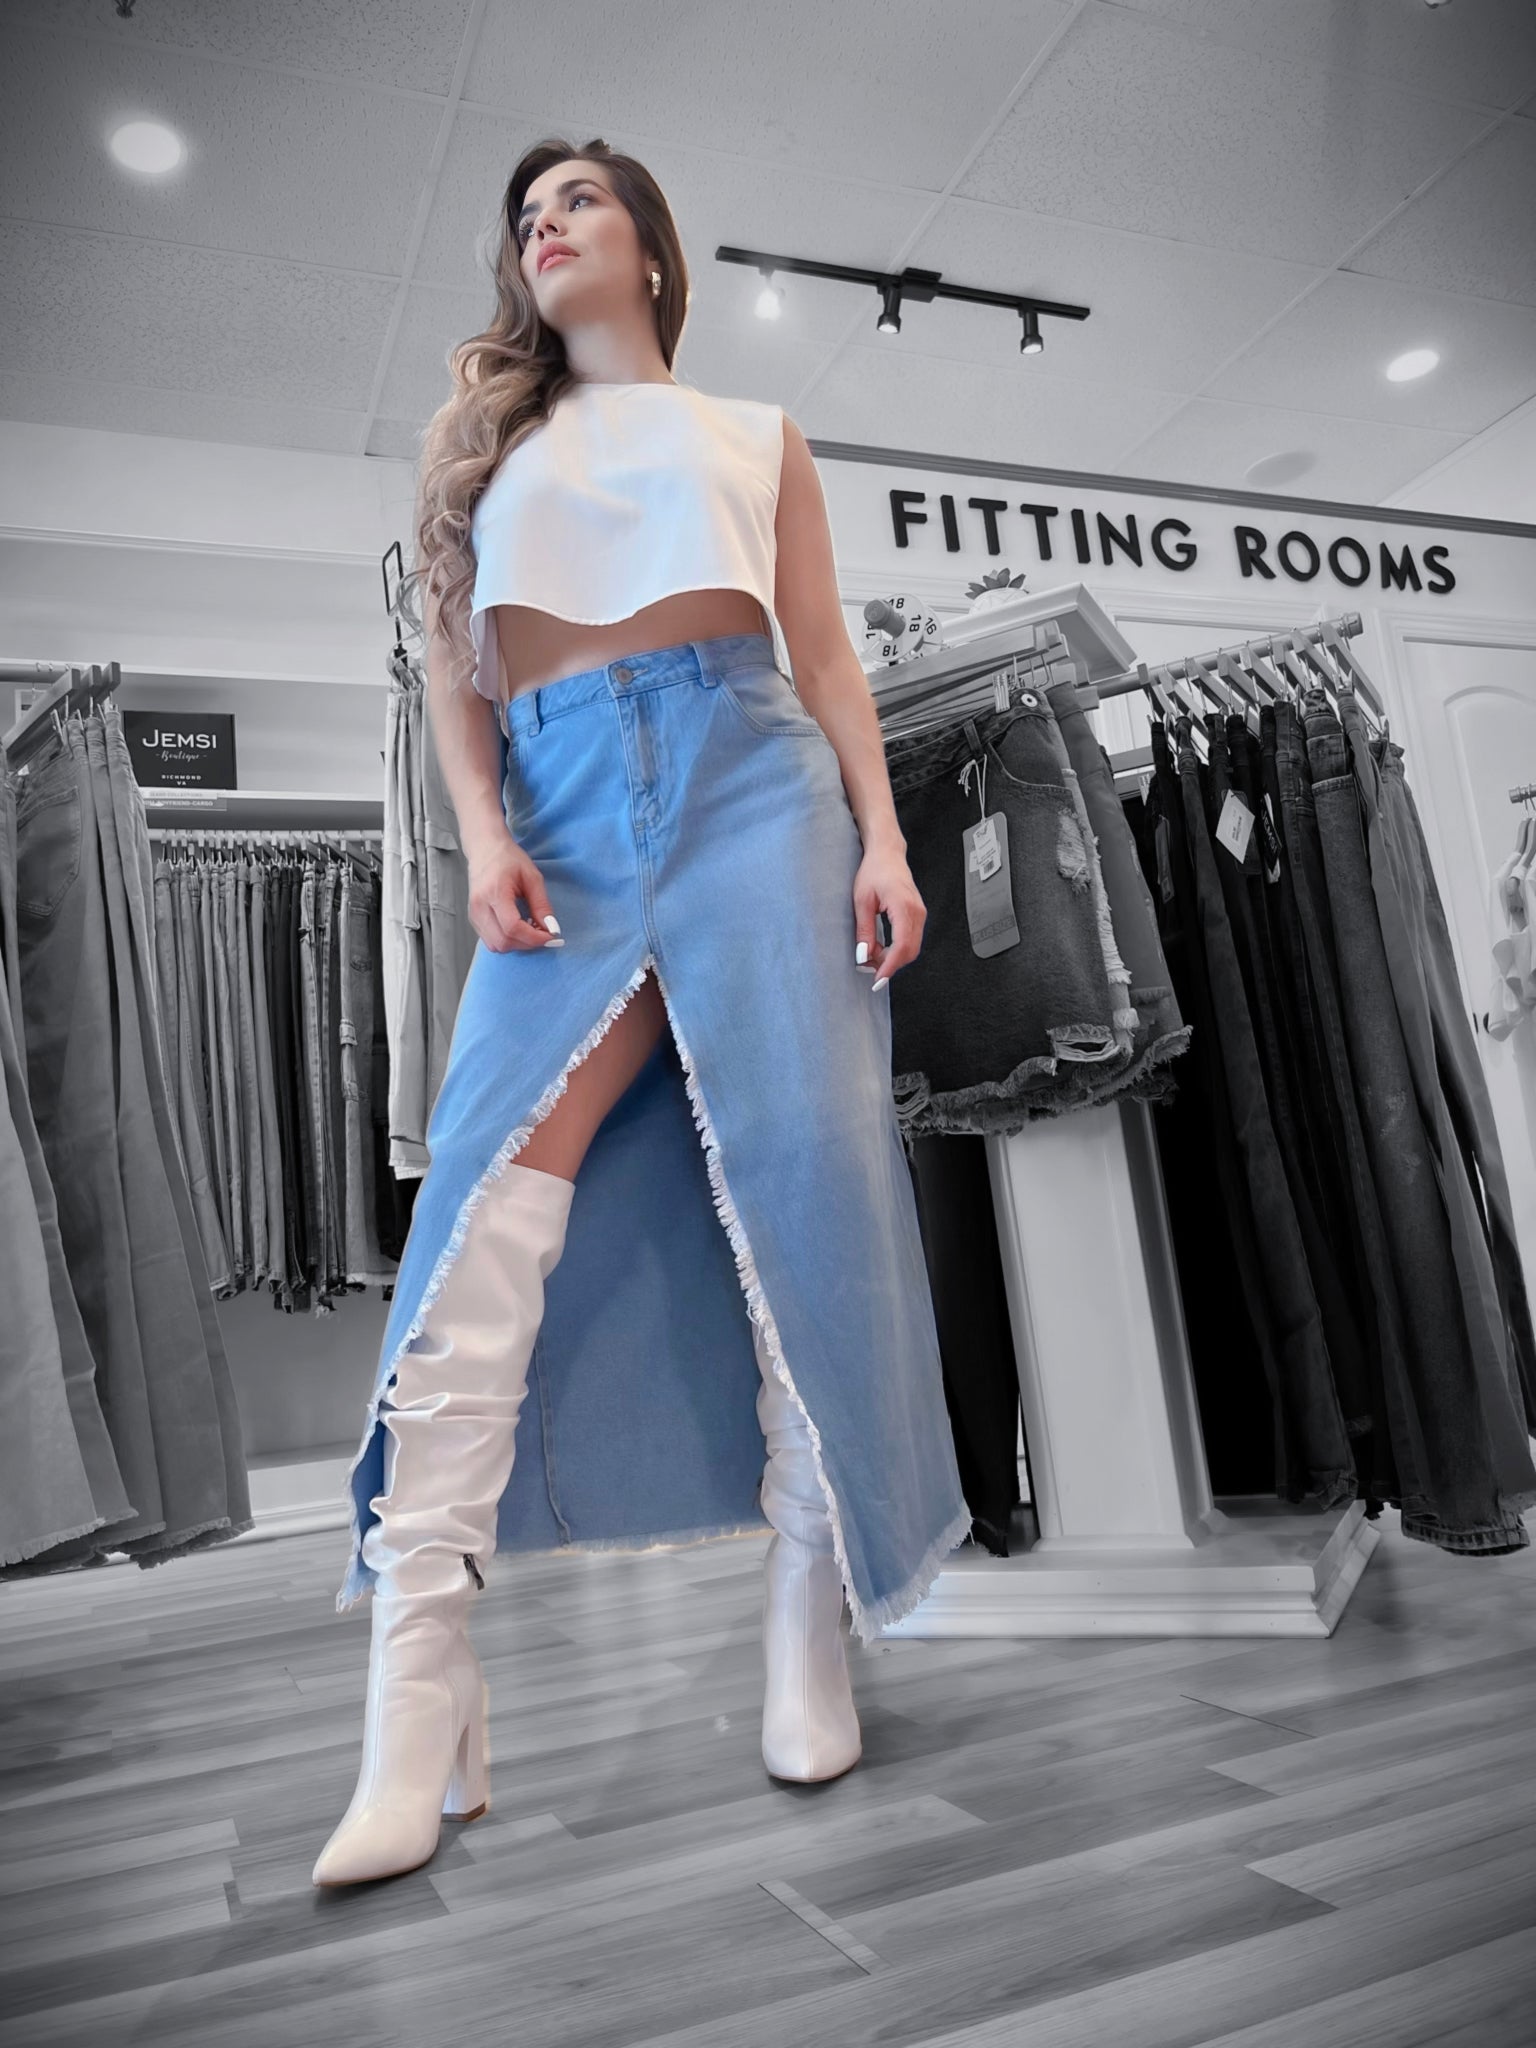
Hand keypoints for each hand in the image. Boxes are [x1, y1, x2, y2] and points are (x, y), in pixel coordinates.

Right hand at [466, 832, 563, 953]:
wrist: (485, 850)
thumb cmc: (508, 859)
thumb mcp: (532, 877)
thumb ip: (541, 905)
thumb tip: (551, 929)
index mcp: (494, 893)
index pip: (512, 927)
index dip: (533, 937)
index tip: (550, 936)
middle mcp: (479, 907)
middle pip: (503, 941)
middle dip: (527, 943)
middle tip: (543, 934)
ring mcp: (473, 915)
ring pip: (496, 946)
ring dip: (517, 944)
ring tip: (530, 930)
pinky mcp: (473, 920)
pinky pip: (491, 941)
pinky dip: (508, 941)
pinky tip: (519, 929)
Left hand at [853, 841, 924, 990]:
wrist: (887, 854)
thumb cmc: (874, 871)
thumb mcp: (861, 901)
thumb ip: (864, 930)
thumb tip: (863, 955)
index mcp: (904, 907)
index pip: (902, 946)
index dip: (890, 966)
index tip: (878, 979)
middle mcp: (917, 912)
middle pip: (910, 951)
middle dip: (890, 965)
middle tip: (869, 969)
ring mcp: (920, 914)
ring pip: (911, 948)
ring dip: (893, 958)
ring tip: (871, 958)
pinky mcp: (917, 915)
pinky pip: (911, 939)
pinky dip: (897, 949)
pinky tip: (881, 949)